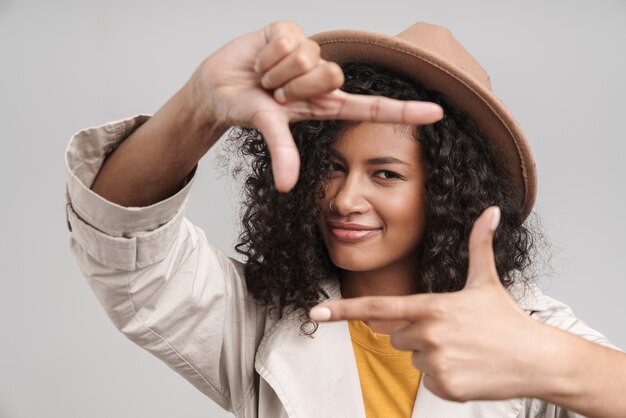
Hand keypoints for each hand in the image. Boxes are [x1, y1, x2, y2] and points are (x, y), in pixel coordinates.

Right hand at [188, 21, 443, 190]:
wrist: (217, 86)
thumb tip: (286, 186)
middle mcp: (323, 76)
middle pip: (331, 75)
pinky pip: (288, 39)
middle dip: (294, 88)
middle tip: (275, 94)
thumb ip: (281, 152)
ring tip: (265, 78)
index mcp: (327, 103)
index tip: (438, 114)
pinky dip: (267, 53)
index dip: (404, 111)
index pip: (373, 107)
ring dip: (277, 72)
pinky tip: (260, 58)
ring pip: (308, 56)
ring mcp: (309, 51)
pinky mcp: (291, 30)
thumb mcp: (268, 128)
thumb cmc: (247, 109)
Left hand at [310, 207, 547, 401]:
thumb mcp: (488, 281)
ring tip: (462, 349)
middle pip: (396, 336)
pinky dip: (443, 376)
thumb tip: (491, 210)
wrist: (538, 360)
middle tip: (451, 331)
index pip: (377, 309)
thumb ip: (479, 244)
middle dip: (416, 333)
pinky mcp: (445, 387)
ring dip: (429, 355)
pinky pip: (427, 380)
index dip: (343, 310)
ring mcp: (435, 363)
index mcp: (431, 307)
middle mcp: (428, 335)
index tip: (315, 312)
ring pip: (411, 358)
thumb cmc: (508, 319)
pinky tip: (468, 368)